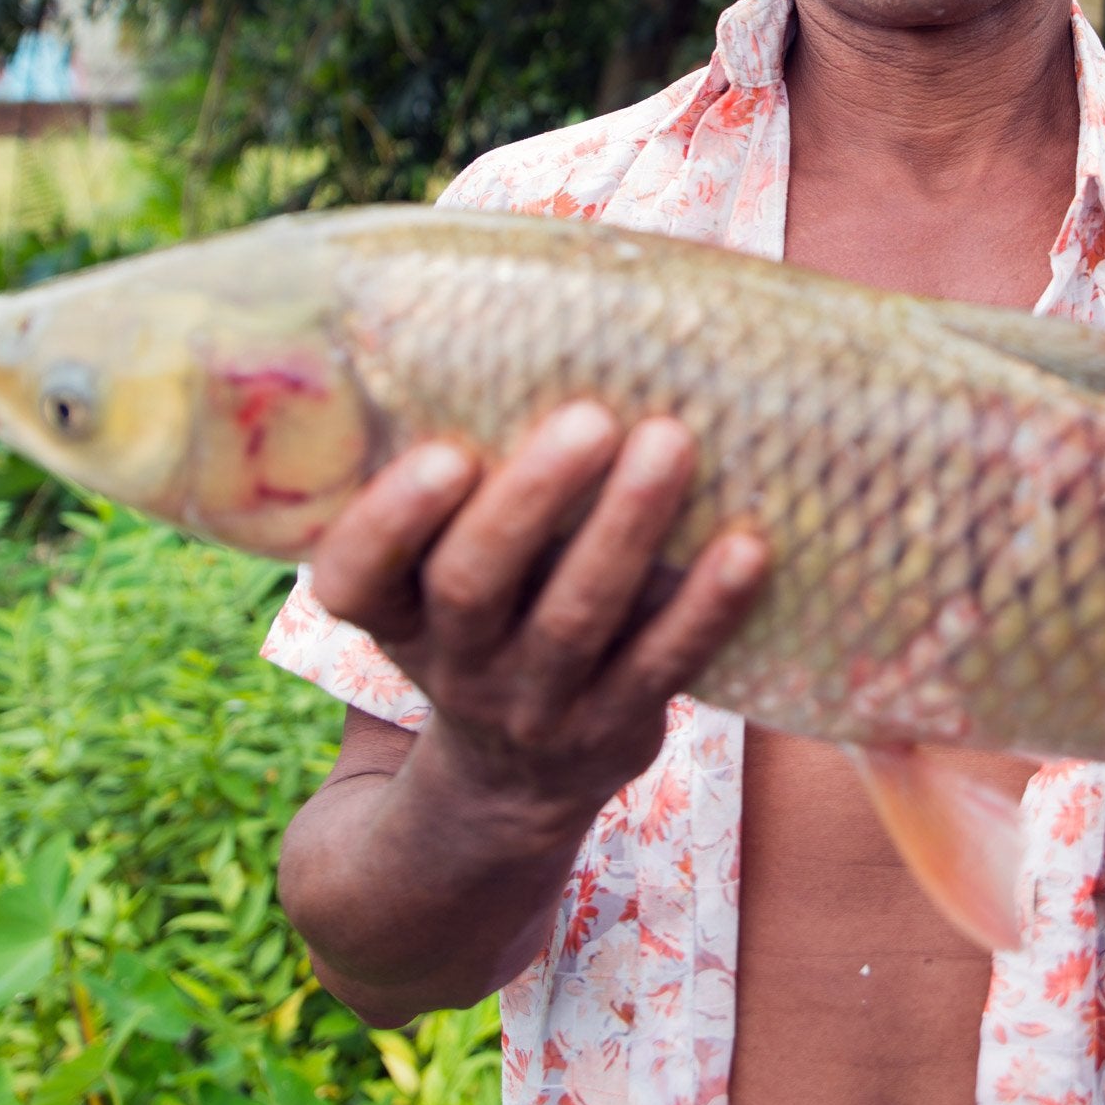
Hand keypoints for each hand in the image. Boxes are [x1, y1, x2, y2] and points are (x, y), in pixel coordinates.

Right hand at [306, 403, 769, 831]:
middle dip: (531, 499)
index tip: (445, 453)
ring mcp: (534, 707)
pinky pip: (664, 665)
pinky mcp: (615, 729)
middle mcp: (453, 664)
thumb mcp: (436, 574)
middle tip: (591, 417)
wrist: (514, 781)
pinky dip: (707, 607)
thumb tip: (529, 322)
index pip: (356, 576)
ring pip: (575, 620)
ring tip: (672, 441)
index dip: (391, 520)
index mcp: (393, 612)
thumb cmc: (487, 615)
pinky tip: (748, 546)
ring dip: (626, 528)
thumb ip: (461, 487)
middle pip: (475, 586)